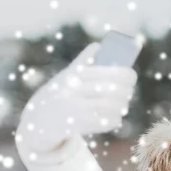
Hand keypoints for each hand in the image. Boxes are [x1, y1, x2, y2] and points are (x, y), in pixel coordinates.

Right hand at [17, 43, 137, 152]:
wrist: (38, 120)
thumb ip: (83, 62)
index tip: (132, 75)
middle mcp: (74, 89)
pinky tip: (114, 118)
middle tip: (128, 92)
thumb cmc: (57, 94)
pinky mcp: (77, 124)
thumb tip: (99, 46)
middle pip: (112, 89)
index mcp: (74, 74)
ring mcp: (75, 108)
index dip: (125, 74)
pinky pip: (105, 122)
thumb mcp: (66, 76)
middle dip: (126, 91)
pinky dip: (114, 120)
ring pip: (111, 106)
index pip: (109, 72)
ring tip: (122, 105)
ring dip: (121, 106)